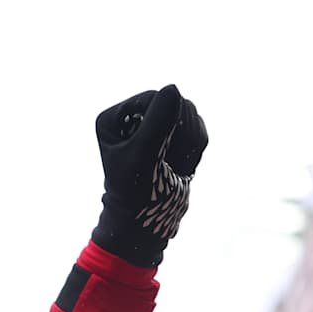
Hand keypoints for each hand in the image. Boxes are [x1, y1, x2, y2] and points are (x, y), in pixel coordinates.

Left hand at [90, 84, 208, 266]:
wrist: (147, 223)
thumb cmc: (137, 193)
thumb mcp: (145, 156)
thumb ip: (158, 122)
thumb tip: (173, 88)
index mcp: (113, 119)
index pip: (154, 97)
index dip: (167, 123)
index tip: (158, 152)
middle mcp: (132, 118)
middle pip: (175, 103)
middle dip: (179, 135)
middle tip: (166, 163)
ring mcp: (154, 126)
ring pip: (191, 115)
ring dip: (189, 144)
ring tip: (172, 167)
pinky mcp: (172, 136)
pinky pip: (199, 129)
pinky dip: (196, 150)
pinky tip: (181, 168)